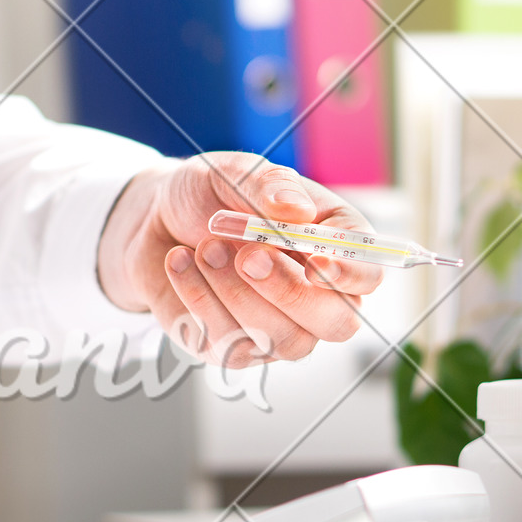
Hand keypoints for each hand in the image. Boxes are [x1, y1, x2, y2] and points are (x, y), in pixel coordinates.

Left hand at [98, 153, 382, 366]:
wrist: (154, 222)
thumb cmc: (209, 196)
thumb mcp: (236, 171)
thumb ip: (269, 185)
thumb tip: (295, 210)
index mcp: (334, 248)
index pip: (368, 276)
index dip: (350, 275)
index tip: (316, 259)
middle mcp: (316, 298)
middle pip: (337, 324)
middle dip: (290, 291)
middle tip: (247, 255)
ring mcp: (278, 331)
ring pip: (282, 340)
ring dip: (236, 293)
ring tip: (203, 247)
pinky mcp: (235, 350)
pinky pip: (230, 344)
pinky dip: (200, 300)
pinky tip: (180, 264)